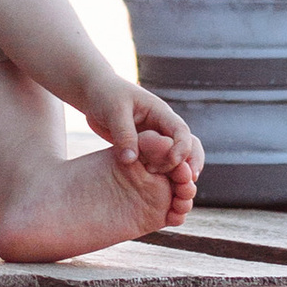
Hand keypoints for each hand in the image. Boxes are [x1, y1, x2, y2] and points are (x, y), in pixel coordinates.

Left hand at [89, 81, 202, 225]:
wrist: (95, 94)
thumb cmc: (105, 96)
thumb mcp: (114, 112)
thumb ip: (124, 134)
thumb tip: (131, 160)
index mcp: (160, 113)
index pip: (181, 132)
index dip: (181, 149)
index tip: (173, 165)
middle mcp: (163, 127)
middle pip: (189, 146)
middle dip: (191, 164)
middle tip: (188, 183)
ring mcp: (156, 139)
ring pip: (178, 157)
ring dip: (180, 173)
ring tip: (179, 192)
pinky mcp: (145, 150)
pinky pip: (160, 164)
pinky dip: (163, 176)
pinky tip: (161, 192)